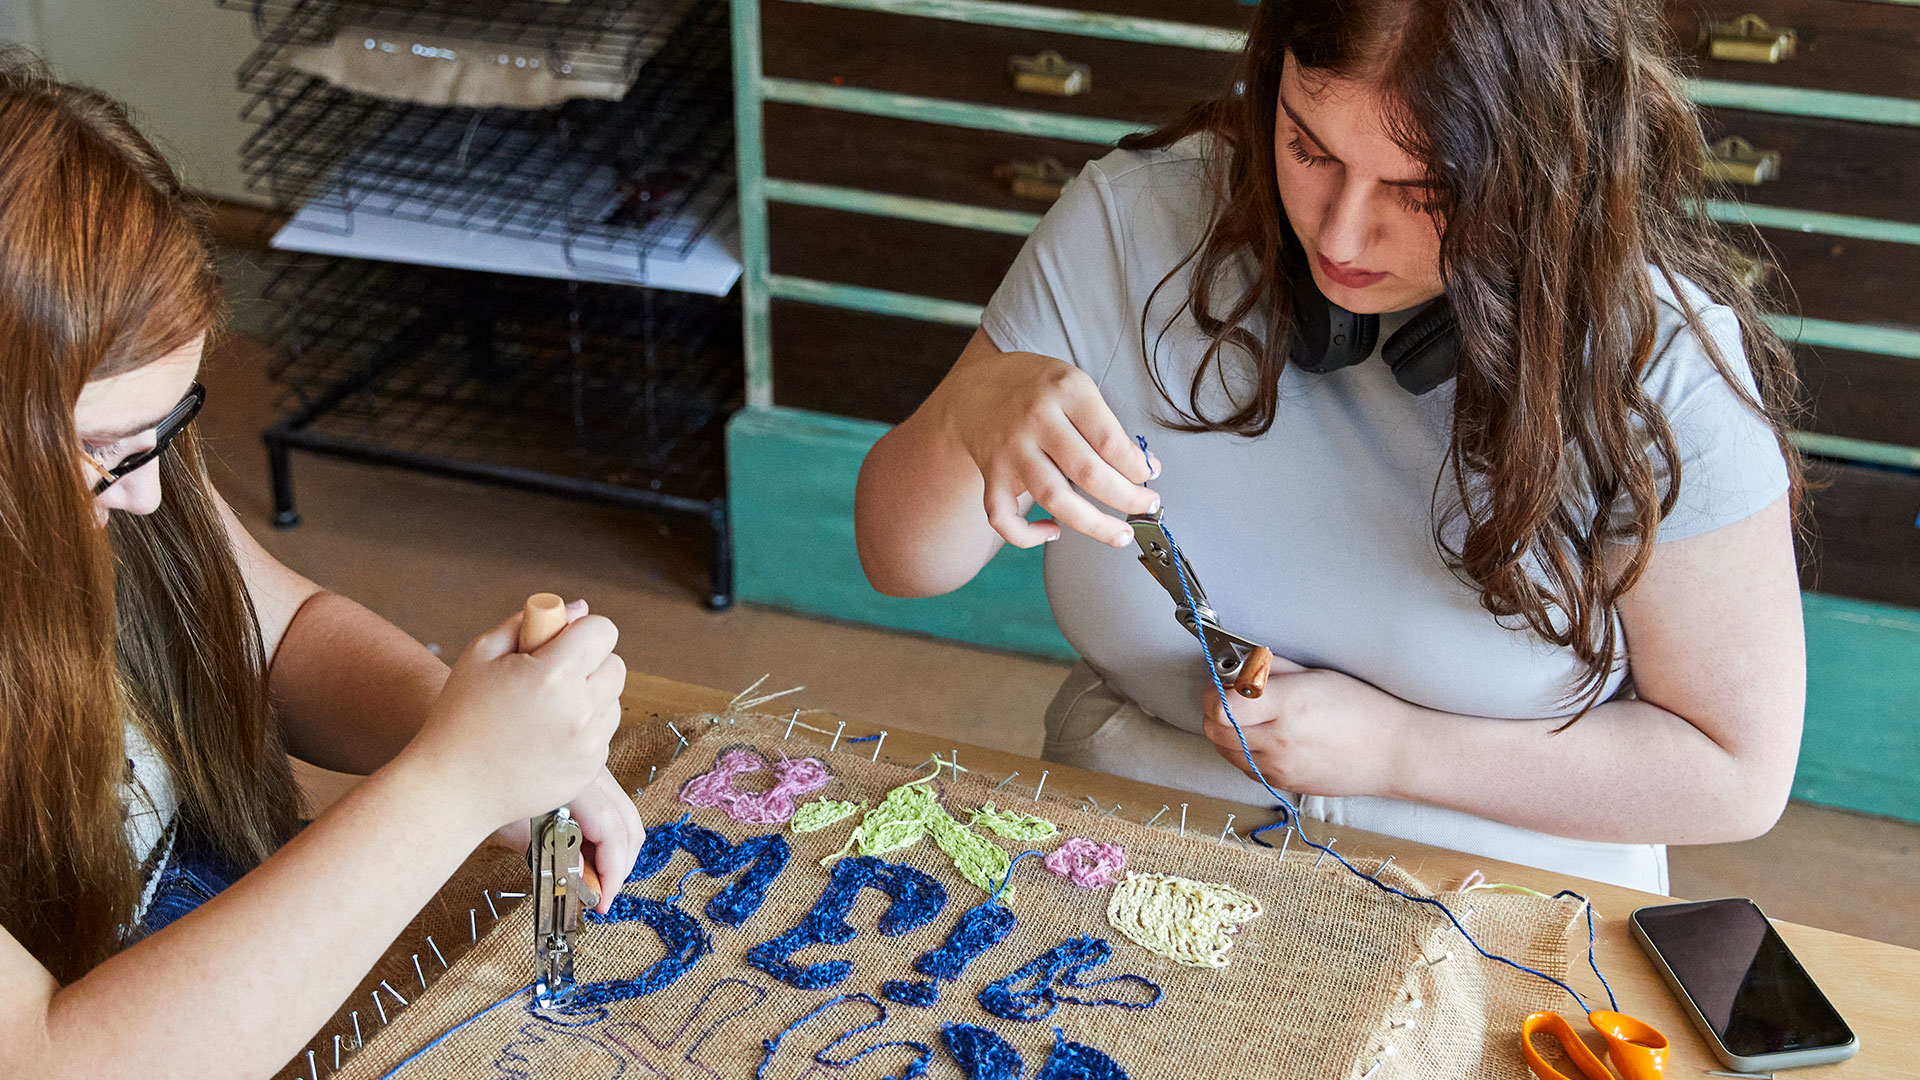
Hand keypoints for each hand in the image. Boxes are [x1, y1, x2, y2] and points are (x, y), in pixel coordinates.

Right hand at [394, 602, 625, 834]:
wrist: (451, 788)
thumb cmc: (458, 716)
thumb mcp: (481, 654)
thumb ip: (529, 621)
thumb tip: (578, 608)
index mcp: (554, 675)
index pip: (603, 631)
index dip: (582, 631)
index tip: (560, 642)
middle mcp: (580, 710)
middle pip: (616, 665)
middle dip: (590, 662)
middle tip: (551, 675)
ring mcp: (588, 745)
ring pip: (613, 701)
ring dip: (590, 697)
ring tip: (544, 710)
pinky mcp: (589, 770)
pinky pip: (602, 735)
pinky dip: (583, 730)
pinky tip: (545, 738)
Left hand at [482, 766, 644, 914]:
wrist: (470, 768)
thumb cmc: (484, 795)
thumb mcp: (514, 830)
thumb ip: (552, 854)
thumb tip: (582, 877)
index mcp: (574, 782)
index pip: (612, 829)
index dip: (613, 870)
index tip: (602, 900)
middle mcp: (590, 771)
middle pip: (629, 823)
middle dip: (621, 865)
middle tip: (602, 895)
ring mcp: (593, 771)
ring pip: (626, 816)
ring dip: (617, 852)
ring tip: (595, 880)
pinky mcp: (589, 778)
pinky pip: (613, 809)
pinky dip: (608, 837)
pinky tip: (588, 856)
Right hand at [925, 347, 1159, 547]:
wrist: (977, 389)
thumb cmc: (1036, 389)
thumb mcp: (1075, 386)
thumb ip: (1105, 424)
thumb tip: (1142, 468)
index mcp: (1065, 391)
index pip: (1110, 440)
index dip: (1137, 467)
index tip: (1150, 476)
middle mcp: (1036, 420)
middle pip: (1088, 472)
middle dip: (1127, 498)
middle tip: (1147, 506)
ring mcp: (1011, 450)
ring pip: (1054, 498)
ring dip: (1094, 525)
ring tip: (1121, 535)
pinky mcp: (991, 474)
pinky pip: (1004, 517)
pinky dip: (1027, 536)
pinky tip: (1053, 531)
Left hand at [1199, 655, 1408, 798]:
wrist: (1392, 752)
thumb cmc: (1361, 707)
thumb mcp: (1316, 675)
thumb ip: (1271, 670)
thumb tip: (1237, 664)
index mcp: (1287, 706)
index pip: (1222, 705)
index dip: (1215, 690)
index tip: (1224, 681)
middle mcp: (1279, 741)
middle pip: (1215, 729)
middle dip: (1215, 709)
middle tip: (1233, 696)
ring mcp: (1279, 767)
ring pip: (1224, 750)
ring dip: (1226, 731)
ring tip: (1250, 716)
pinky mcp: (1283, 783)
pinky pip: (1243, 767)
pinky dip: (1241, 751)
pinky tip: (1263, 737)